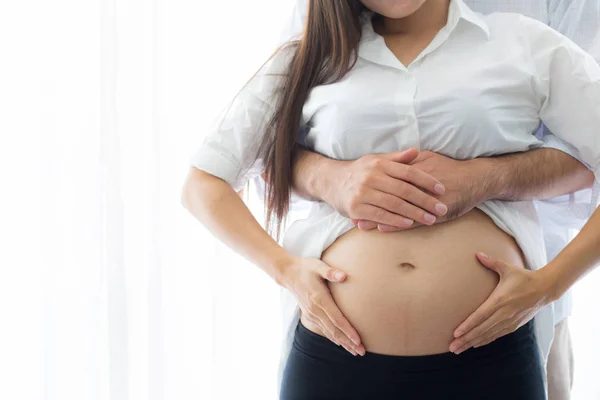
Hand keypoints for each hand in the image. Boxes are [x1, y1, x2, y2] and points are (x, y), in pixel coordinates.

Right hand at [280, 256, 365, 355]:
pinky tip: (341, 343)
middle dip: (348, 342)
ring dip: (342, 343)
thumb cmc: (306, 267)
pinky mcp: (309, 315)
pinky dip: (333, 338)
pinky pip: (323, 329)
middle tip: (361, 352)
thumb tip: (344, 276)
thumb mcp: (317, 265)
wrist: (288, 273)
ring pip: (329, 332)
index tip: (358, 340)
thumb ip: (330, 271)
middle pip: (334, 330)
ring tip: (355, 351)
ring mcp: (311, 314)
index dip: (348, 331)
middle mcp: (315, 310)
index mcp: (319, 299)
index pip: (336, 319)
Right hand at [328, 148, 447, 227]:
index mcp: (380, 164)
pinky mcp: (356, 208)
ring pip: (395, 204)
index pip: (409, 172)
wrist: (330, 181)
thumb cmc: (358, 172)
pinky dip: (396, 220)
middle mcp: (372, 177)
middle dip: (426, 201)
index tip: (442, 190)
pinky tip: (409, 224)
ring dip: (415, 213)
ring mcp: (363, 193)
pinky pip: (380, 215)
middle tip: (441, 209)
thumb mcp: (376, 160)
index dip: (427, 181)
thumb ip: (397, 158)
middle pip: (405, 190)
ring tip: (430, 219)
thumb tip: (416, 151)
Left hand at [354, 151, 487, 231]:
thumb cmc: (450, 169)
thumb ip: (409, 160)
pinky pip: (412, 220)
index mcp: (414, 170)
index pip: (386, 179)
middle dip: (368, 203)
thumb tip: (393, 159)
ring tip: (360, 224)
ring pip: (397, 210)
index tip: (353, 192)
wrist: (476, 179)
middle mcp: (417, 184)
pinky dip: (397, 225)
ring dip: (378, 217)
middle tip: (350, 210)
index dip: (369, 187)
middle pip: (387, 195)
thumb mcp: (428, 159)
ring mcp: (425, 200)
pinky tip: (383, 229)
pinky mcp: (434, 213)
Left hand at [448, 252, 553, 353]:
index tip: (456, 333)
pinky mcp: (514, 325)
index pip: (480, 316)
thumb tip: (477, 253)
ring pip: (488, 335)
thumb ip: (491, 262)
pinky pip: (496, 335)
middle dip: (465, 339)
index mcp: (500, 301)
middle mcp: (503, 314)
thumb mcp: (507, 268)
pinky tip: (475, 345)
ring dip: (472, 343)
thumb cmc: (524, 277)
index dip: (467, 325)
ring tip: (459, 349)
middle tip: (451, 347)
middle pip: (481, 330)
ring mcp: (509, 321)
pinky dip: (485, 341)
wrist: (545, 289)